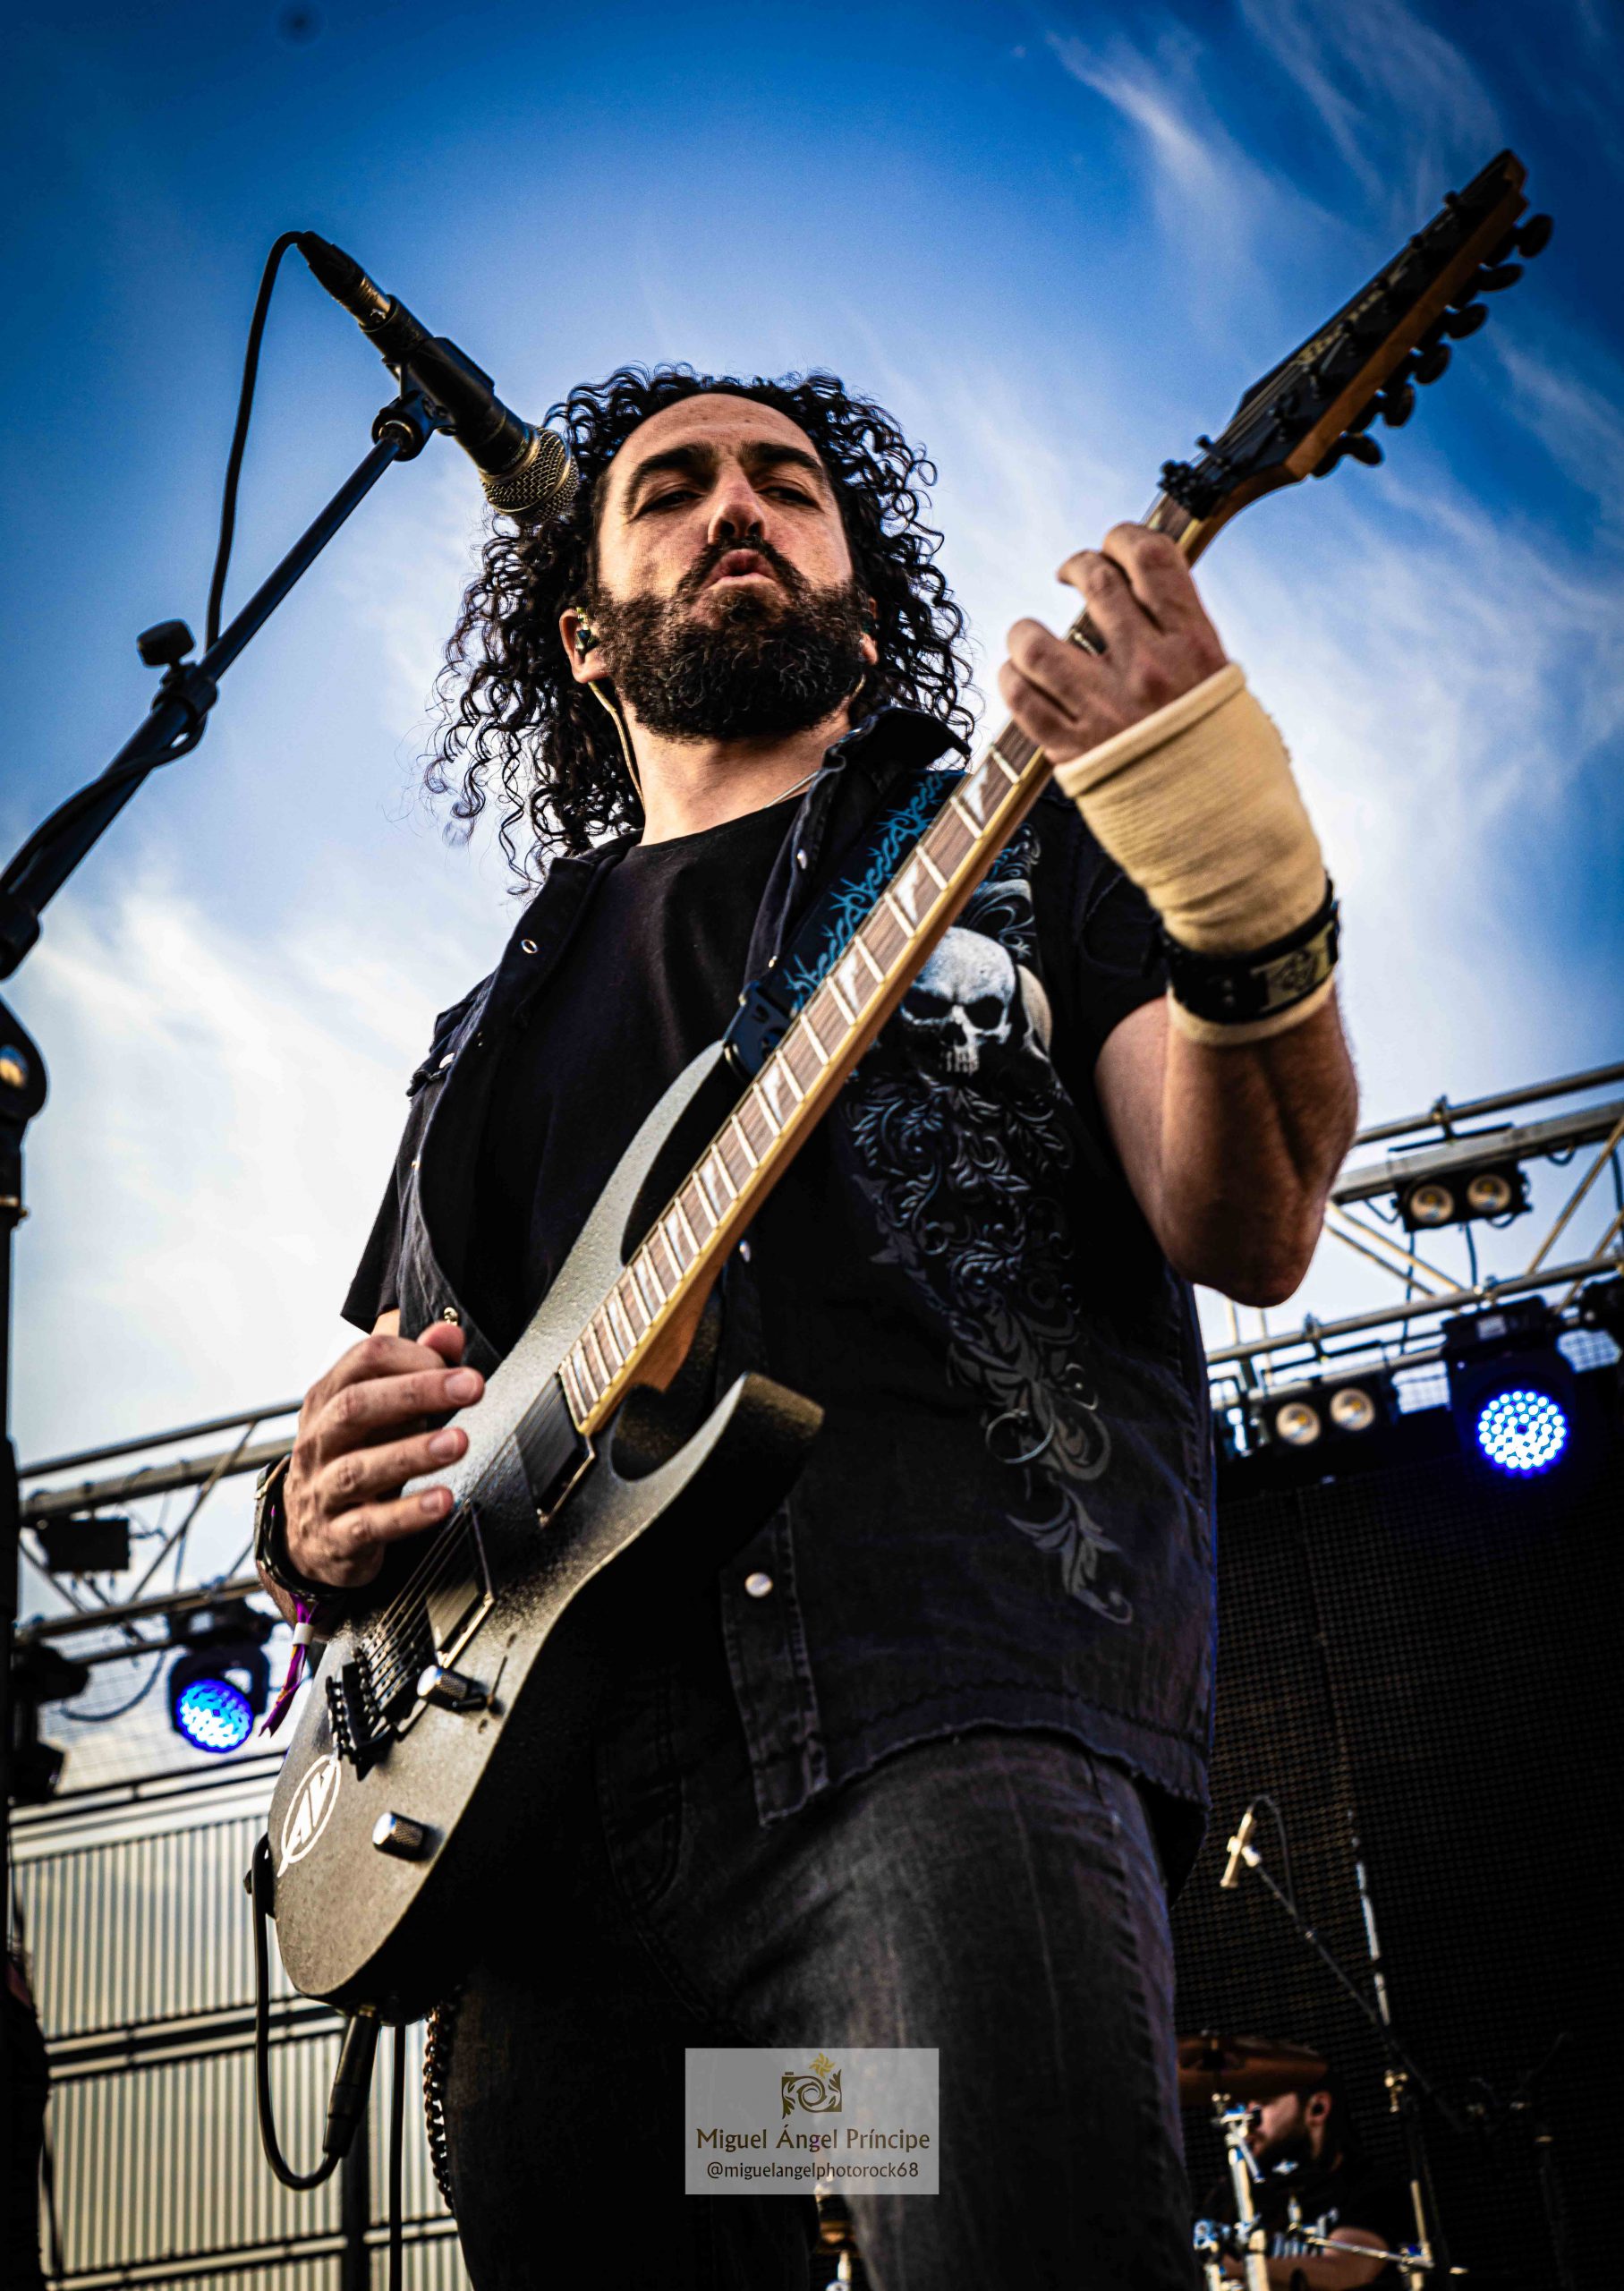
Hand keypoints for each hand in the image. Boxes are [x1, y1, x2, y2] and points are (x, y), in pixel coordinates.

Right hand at [283, 1322, 484, 1589]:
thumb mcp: (382, 1413)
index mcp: (327, 1400)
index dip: (415, 1356)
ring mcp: (321, 1490)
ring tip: (459, 1442)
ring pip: (358, 1468)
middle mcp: (318, 1441)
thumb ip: (417, 1370)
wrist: (311, 1538)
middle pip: (357, 1405)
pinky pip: (368, 1524)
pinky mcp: (336, 1538)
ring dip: (413, 1452)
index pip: (364, 1359)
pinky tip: (441, 1501)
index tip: (458, 1367)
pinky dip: (407, 1513)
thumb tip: (450, 1332)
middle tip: (472, 1387)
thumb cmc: (356, 1458)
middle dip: (417, 1392)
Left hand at [998, 523, 1227, 761]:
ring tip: (1029, 635)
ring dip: (1026, 630)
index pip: (1152, 558)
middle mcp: (1147, 668)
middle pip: (1094, 583)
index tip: (1114, 546)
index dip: (1124, 537)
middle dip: (1077, 567)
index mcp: (1195, 645)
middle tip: (1071, 576)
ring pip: (1036, 641)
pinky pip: (1021, 698)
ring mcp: (1105, 708)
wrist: (1224, 841)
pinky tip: (1017, 676)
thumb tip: (1156, 607)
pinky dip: (1010, 678)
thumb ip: (1190, 647)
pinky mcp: (1073, 751)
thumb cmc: (1230, 768)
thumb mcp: (1228, 692)